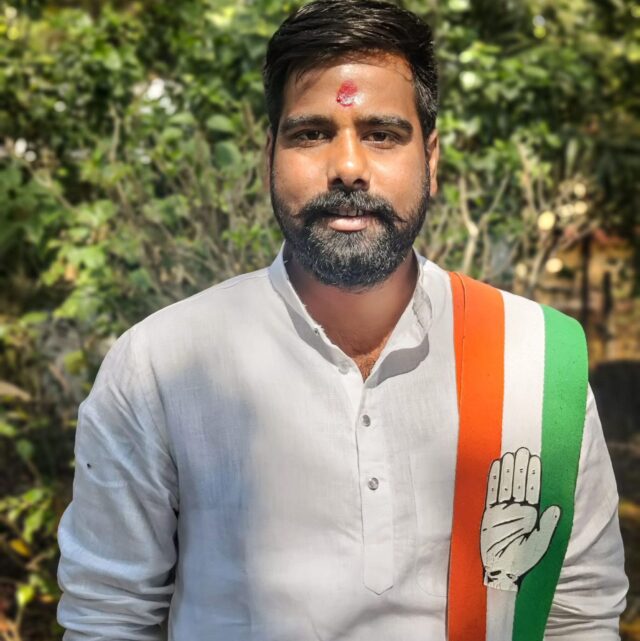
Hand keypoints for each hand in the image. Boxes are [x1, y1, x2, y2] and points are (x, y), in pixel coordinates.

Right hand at [480, 447, 560, 591]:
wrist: (500, 572)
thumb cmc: (522, 562)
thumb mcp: (539, 545)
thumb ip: (547, 527)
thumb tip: (557, 508)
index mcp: (530, 515)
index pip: (532, 490)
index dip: (533, 475)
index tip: (535, 459)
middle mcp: (516, 509)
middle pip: (518, 484)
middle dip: (520, 468)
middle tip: (522, 450)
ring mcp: (501, 510)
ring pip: (505, 485)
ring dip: (507, 470)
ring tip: (510, 454)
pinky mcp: (488, 513)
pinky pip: (491, 492)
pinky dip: (492, 479)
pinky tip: (494, 466)